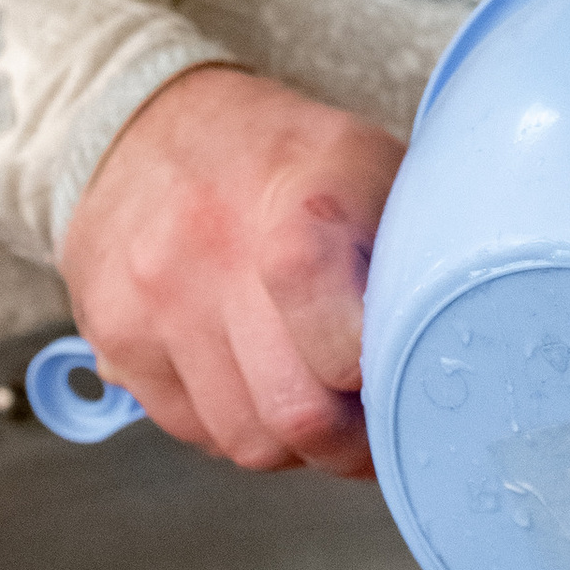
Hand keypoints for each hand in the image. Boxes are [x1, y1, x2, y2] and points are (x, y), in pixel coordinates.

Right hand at [60, 65, 403, 475]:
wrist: (143, 124)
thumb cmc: (282, 157)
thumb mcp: (368, 166)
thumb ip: (409, 254)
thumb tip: (456, 358)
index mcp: (304, 197)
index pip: (345, 344)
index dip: (386, 386)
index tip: (410, 387)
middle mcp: (214, 248)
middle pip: (298, 416)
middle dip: (351, 444)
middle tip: (376, 426)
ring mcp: (155, 298)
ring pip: (246, 441)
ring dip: (292, 444)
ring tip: (313, 396)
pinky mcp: (113, 336)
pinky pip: (192, 431)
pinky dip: (233, 424)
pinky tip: (250, 378)